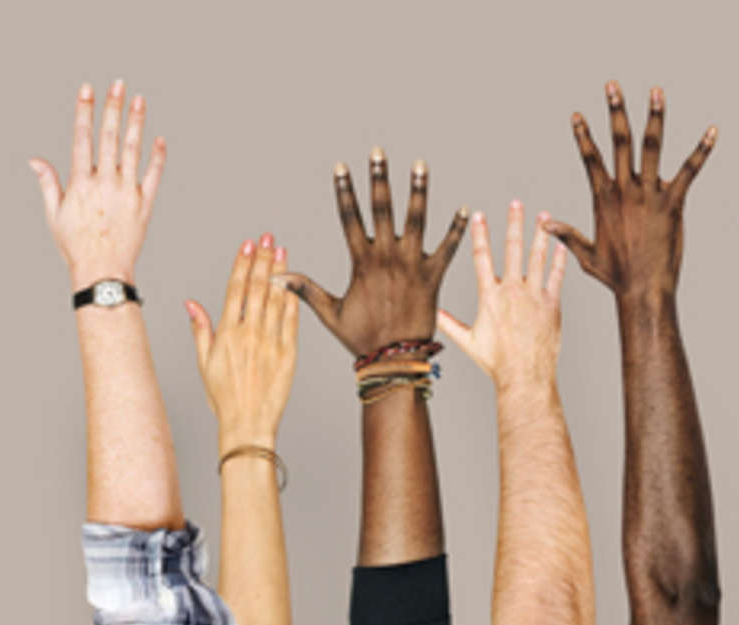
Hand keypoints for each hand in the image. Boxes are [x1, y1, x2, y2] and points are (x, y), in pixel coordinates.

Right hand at [29, 81, 165, 289]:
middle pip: (110, 137)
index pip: (83, 137)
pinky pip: (154, 175)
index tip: (88, 89)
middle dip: (114, 108)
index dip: (85, 111)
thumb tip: (36, 160)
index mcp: (81, 182)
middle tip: (119, 84)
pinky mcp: (145, 204)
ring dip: (137, 123)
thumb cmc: (76, 244)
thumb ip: (49, 183)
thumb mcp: (55, 213)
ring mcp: (127, 192)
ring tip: (140, 100)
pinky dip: (158, 157)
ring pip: (132, 150)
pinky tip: (160, 139)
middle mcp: (105, 183)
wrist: (103, 269)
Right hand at [185, 234, 298, 454]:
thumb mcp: (205, 362)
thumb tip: (191, 302)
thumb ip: (200, 328)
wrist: (248, 423)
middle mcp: (249, 334)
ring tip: (282, 250)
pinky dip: (292, 299)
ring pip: (275, 299)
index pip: (235, 289)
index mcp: (227, 334)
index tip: (247, 244)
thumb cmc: (224, 396)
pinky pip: (292, 321)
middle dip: (262, 259)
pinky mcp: (289, 354)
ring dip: (279, 272)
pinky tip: (293, 282)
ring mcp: (271, 343)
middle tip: (268, 237)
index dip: (242, 264)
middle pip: (257, 288)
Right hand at [274, 148, 467, 355]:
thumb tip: (274, 277)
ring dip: (418, 191)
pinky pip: (448, 248)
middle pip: (382, 209)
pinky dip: (456, 229)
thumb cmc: (362, 338)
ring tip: (420, 164)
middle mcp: (387, 257)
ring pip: (416, 220)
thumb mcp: (330, 313)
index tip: (341, 167)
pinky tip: (464, 208)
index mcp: (362, 263)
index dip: (345, 191)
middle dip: (379, 179)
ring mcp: (412, 265)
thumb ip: (306, 289)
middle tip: (378, 152)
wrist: (395, 359)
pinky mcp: (434, 276)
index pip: (350, 218)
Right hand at [437, 201, 566, 390]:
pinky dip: (560, 259)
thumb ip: (450, 324)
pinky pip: (557, 276)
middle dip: (514, 223)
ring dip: (540, 234)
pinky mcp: (552, 304)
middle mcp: (512, 291)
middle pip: (512, 249)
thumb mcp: (469, 341)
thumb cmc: (496, 362)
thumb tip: (433, 315)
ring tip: (544, 216)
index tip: (478, 215)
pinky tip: (562, 245)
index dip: (479, 234)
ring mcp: (534, 296)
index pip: (482, 257)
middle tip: (516, 203)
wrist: (525, 375)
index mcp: (489, 296)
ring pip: (538, 257)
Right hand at [546, 81, 715, 300]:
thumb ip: (566, 234)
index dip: (583, 135)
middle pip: (619, 142)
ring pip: (651, 147)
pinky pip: (688, 171)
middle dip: (615, 112)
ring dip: (655, 117)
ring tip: (656, 91)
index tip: (578, 115)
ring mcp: (649, 195)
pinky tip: (712, 132)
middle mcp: (625, 191)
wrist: (642, 289)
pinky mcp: (673, 204)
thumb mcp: (586, 254)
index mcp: (603, 199)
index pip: (590, 159)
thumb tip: (544, 223)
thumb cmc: (615, 275)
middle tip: (612, 87)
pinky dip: (701, 151)